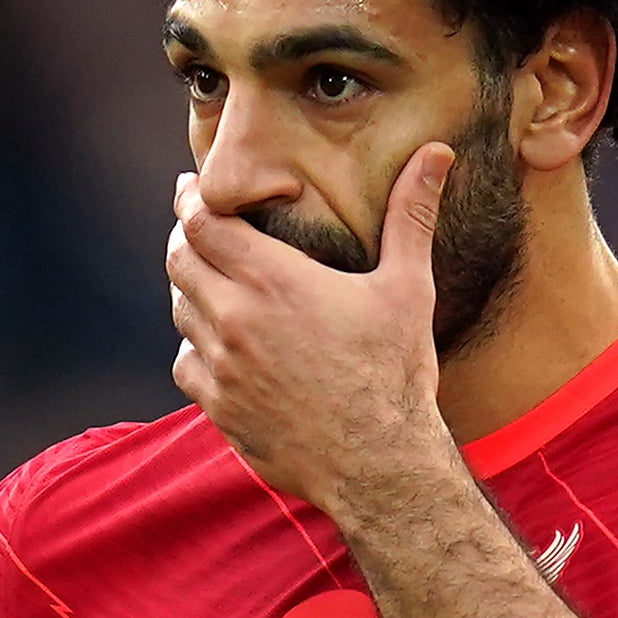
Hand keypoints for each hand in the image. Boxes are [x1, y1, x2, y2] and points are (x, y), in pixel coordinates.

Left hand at [166, 140, 456, 520]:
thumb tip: (437, 152)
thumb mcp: (408, 287)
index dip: (191, 200)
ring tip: (210, 279)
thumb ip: (411, 214)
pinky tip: (217, 342)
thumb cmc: (396, 374)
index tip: (192, 188)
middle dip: (185, 238)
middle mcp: (235, 320)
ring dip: (191, 290)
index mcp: (273, 281)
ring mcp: (221, 368)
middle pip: (180, 260)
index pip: (202, 222)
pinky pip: (186, 364)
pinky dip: (195, 346)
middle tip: (199, 229)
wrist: (379, 465)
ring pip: (180, 311)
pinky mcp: (219, 408)